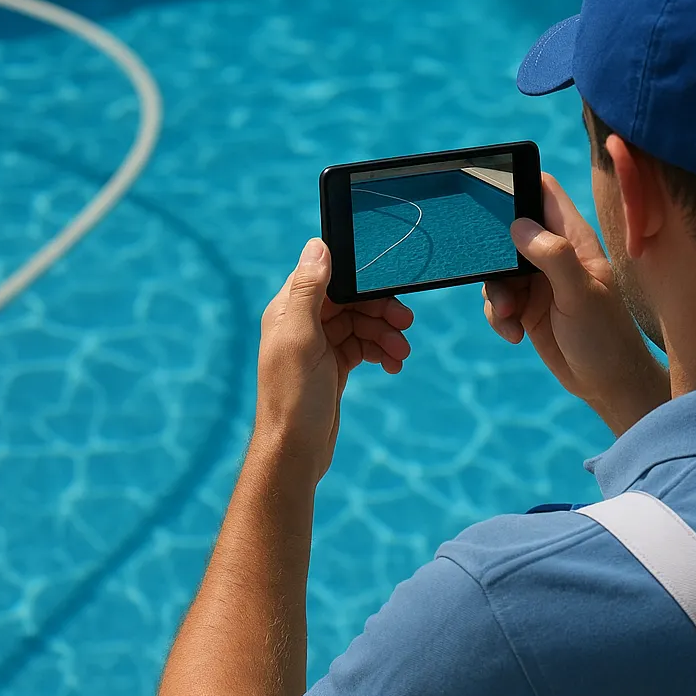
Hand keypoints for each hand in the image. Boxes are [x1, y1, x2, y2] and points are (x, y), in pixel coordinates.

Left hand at [253, 238, 412, 475]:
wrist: (296, 451)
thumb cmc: (293, 397)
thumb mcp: (301, 338)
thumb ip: (308, 291)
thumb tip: (317, 244)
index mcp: (288, 310)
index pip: (330, 277)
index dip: (361, 280)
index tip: (388, 288)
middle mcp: (302, 323)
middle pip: (351, 300)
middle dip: (380, 311)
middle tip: (406, 325)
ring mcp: (319, 345)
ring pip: (361, 324)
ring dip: (385, 335)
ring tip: (401, 354)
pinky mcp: (333, 365)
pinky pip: (363, 346)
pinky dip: (380, 351)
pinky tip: (393, 365)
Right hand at [483, 174, 667, 435]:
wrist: (608, 386)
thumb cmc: (605, 338)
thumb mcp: (581, 295)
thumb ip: (554, 256)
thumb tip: (518, 226)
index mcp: (574, 240)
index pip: (544, 192)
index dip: (518, 184)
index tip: (490, 195)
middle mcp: (555, 255)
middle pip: (509, 231)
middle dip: (493, 252)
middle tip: (494, 275)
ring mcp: (539, 281)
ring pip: (498, 269)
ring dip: (495, 293)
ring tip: (509, 317)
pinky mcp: (528, 308)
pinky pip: (499, 299)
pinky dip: (499, 315)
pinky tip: (514, 335)